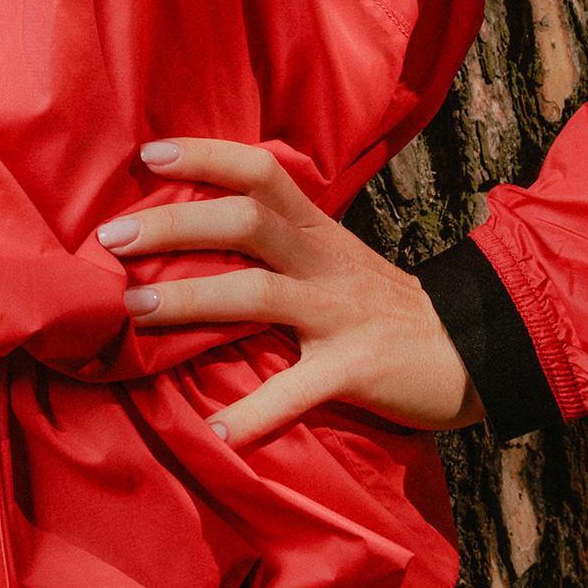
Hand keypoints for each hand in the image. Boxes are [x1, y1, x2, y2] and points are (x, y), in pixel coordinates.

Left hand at [97, 137, 482, 450]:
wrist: (477, 351)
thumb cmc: (385, 309)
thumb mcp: (334, 260)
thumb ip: (280, 245)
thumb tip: (198, 234)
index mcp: (318, 231)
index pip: (260, 171)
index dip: (205, 156)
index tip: (149, 154)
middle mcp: (325, 261)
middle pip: (245, 221)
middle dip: (173, 225)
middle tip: (111, 239)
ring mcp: (341, 314)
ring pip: (257, 292)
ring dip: (189, 300)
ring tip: (133, 309)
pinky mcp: (357, 368)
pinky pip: (299, 390)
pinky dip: (257, 414)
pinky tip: (219, 433)